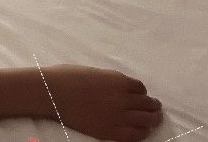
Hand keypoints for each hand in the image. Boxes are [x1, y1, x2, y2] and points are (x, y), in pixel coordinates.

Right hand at [43, 65, 162, 141]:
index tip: (140, 95)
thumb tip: (120, 86)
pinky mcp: (111, 131)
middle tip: (156, 108)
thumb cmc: (67, 77)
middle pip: (148, 104)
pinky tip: (143, 131)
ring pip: (147, 119)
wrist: (52, 93)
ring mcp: (118, 116)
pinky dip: (143, 132)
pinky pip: (136, 134)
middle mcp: (123, 98)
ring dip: (153, 119)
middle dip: (153, 106)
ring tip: (155, 119)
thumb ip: (110, 80)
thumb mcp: (94, 72)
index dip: (141, 92)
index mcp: (118, 81)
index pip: (141, 88)